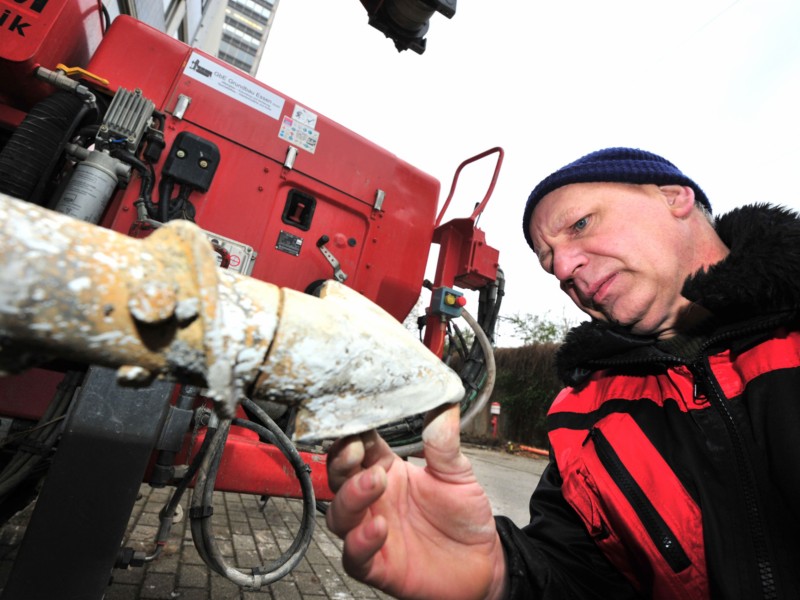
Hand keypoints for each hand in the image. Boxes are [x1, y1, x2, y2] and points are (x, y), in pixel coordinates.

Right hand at [325, 404, 507, 599]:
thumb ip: (444, 443)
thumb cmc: (464, 516)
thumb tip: (444, 403)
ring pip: (339, 514)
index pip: (359, 447)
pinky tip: (379, 527)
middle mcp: (374, 500)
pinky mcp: (378, 565)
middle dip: (342, 462)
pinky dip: (361, 541)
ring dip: (351, 497)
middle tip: (356, 451)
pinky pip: (355, 555)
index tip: (358, 419)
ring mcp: (371, 531)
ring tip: (375, 483)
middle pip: (340, 477)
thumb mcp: (458, 473)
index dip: (354, 433)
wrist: (482, 562)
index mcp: (388, 470)